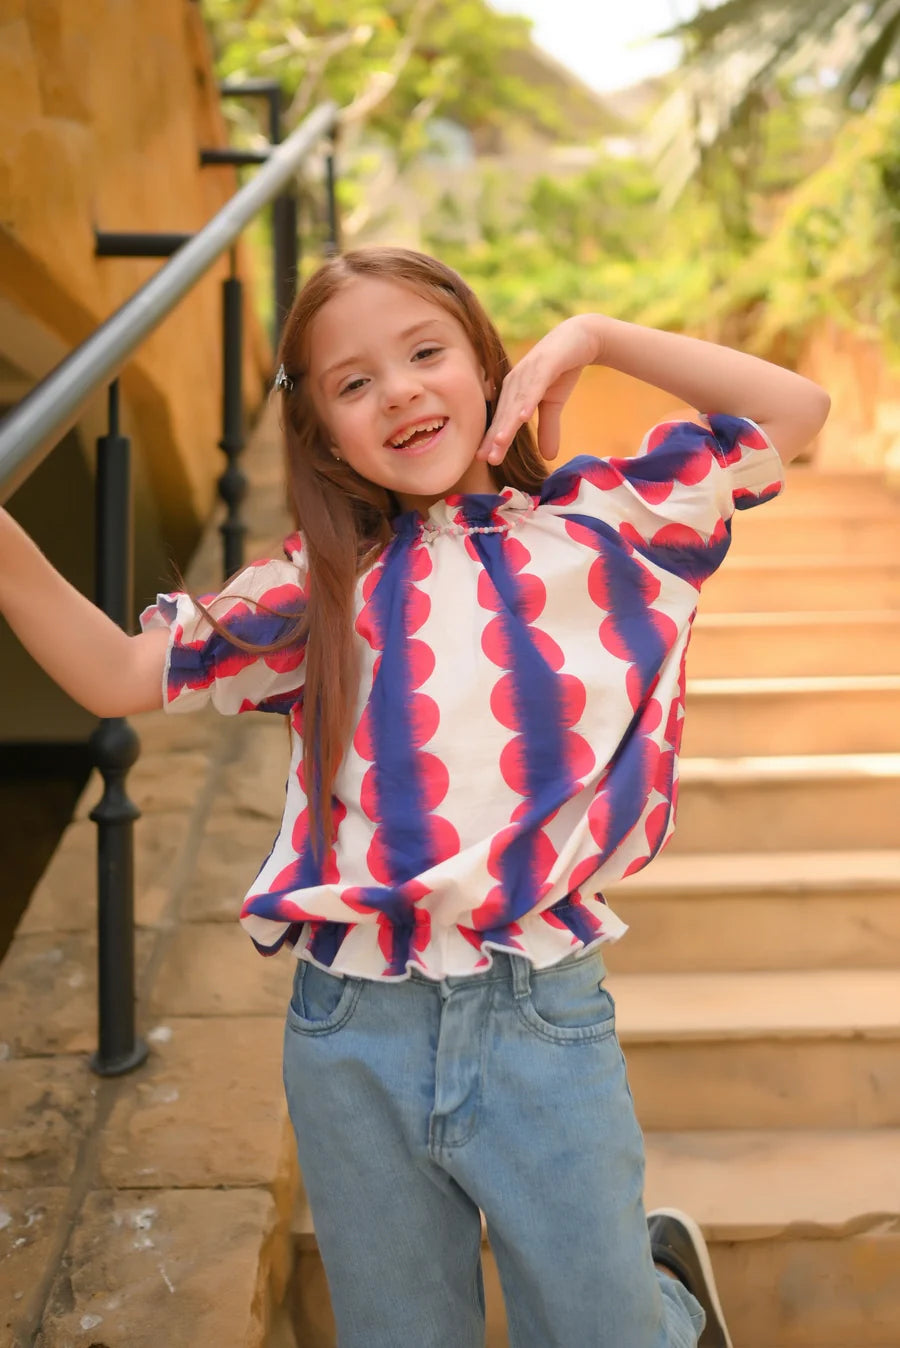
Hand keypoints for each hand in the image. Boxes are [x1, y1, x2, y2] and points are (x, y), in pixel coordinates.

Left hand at [476, 315, 600, 464]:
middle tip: (485, 459)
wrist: (579, 338)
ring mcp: (529, 372)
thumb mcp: (554, 404)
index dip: (493, 440)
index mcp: (513, 392)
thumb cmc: (560, 370)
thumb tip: (548, 457)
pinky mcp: (546, 363)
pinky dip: (529, 401)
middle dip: (494, 437)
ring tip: (499, 443)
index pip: (502, 420)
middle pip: (505, 414)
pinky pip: (536, 385)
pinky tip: (523, 417)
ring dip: (508, 423)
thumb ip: (549, 428)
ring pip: (517, 402)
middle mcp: (515, 382)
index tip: (484, 460)